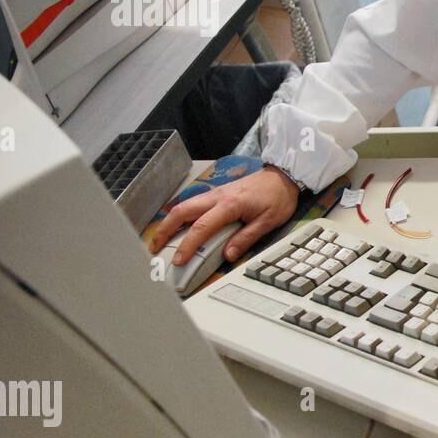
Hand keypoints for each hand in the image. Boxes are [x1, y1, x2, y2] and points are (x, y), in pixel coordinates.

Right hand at [147, 167, 300, 266]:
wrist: (283, 176)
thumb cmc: (278, 197)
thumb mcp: (268, 222)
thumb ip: (246, 238)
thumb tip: (228, 255)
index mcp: (230, 205)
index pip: (201, 227)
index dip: (187, 246)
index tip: (178, 261)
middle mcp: (217, 197)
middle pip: (182, 211)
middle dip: (164, 230)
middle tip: (154, 249)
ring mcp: (215, 194)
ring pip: (184, 206)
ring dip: (169, 223)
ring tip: (159, 241)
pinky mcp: (217, 194)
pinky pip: (193, 204)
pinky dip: (180, 216)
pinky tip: (177, 228)